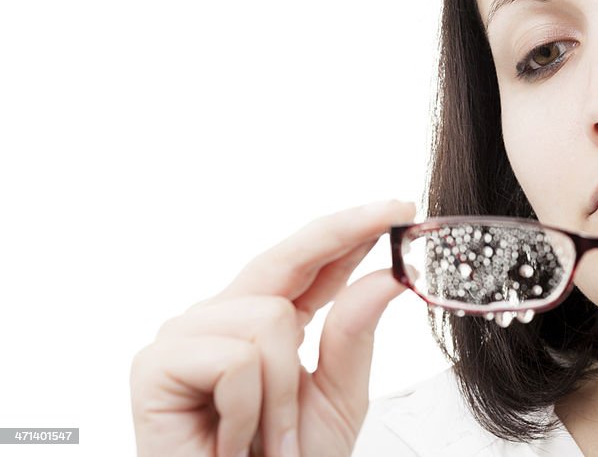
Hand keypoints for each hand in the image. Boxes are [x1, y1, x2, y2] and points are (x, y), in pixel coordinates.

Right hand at [130, 199, 415, 456]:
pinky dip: (251, 411)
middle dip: (343, 234)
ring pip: (269, 319)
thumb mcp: (335, 398)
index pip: (311, 263)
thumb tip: (385, 278)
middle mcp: (223, 317)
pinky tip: (231, 442)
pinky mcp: (155, 364)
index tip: (398, 208)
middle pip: (286, 259)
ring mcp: (186, 336)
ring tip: (268, 439)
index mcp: (266, 321)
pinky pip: (236, 359)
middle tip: (394, 213)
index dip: (351, 230)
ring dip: (283, 396)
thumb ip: (353, 336)